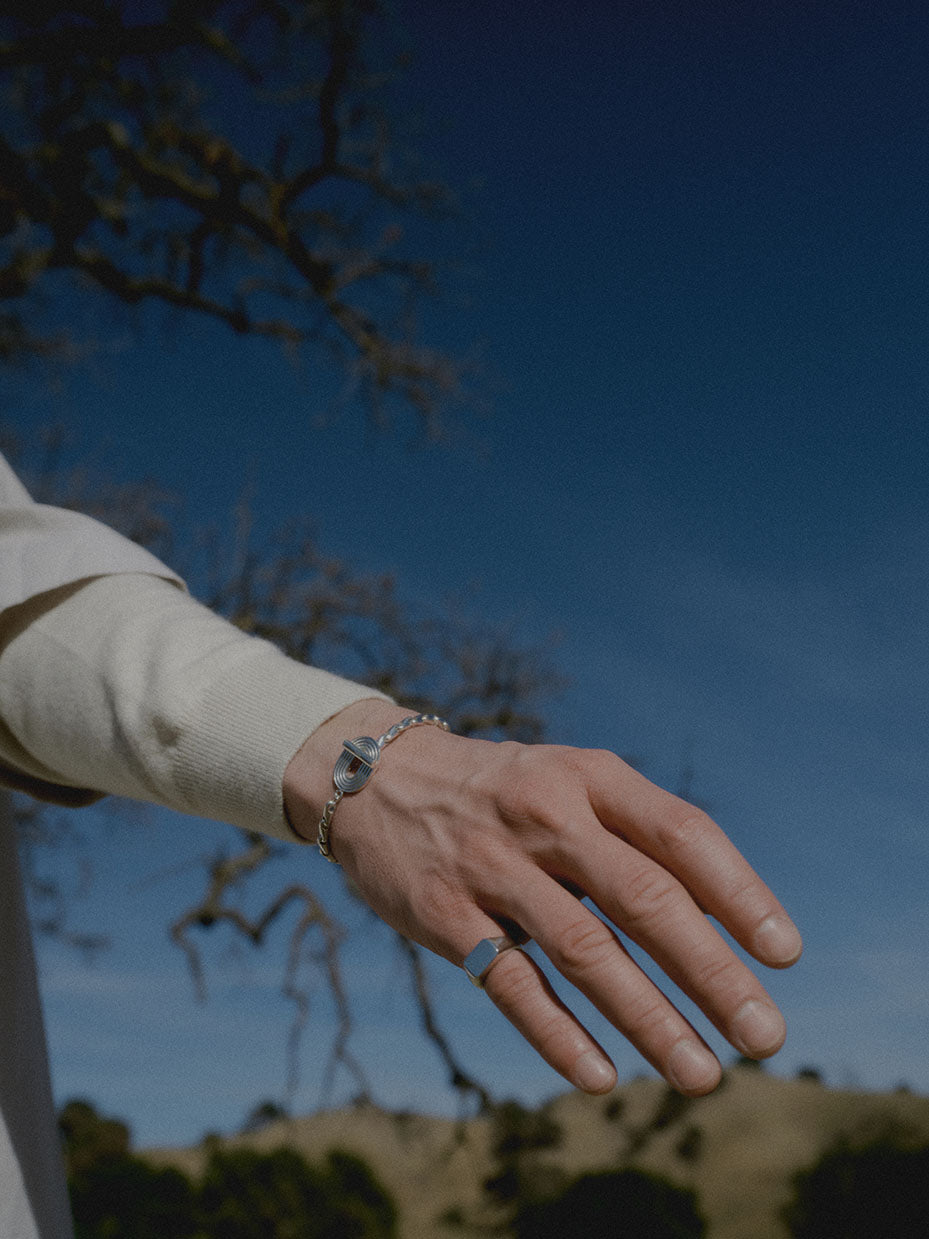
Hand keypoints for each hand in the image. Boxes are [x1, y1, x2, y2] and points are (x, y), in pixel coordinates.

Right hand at [284, 700, 801, 1096]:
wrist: (378, 778)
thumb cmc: (503, 792)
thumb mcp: (569, 783)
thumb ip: (636, 837)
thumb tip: (725, 921)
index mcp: (589, 777)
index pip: (681, 832)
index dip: (739, 893)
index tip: (784, 954)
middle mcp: (545, 814)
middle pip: (644, 898)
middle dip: (710, 973)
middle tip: (764, 1037)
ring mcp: (491, 865)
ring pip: (585, 950)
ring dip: (649, 1020)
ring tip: (701, 1075)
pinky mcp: (444, 914)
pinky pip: (510, 984)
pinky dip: (558, 1035)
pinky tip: (602, 1078)